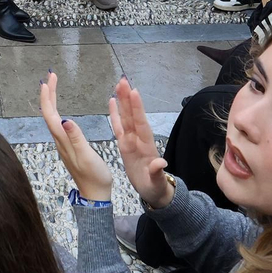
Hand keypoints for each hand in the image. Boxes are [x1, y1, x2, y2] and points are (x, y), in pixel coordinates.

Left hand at [40, 71, 112, 201]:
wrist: (95, 195)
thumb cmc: (94, 176)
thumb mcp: (86, 156)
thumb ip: (76, 138)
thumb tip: (65, 120)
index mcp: (63, 141)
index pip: (51, 115)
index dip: (48, 97)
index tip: (48, 81)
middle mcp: (60, 141)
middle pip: (49, 114)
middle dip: (49, 94)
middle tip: (51, 76)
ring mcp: (63, 145)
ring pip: (53, 119)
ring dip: (51, 102)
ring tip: (53, 88)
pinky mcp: (69, 147)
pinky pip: (58, 125)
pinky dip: (57, 112)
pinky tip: (61, 111)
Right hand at [109, 77, 171, 207]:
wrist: (154, 192)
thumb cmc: (156, 187)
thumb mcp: (156, 182)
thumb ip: (157, 172)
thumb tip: (160, 163)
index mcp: (146, 146)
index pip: (141, 123)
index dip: (137, 108)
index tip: (134, 92)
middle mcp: (138, 139)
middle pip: (132, 115)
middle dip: (128, 98)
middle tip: (123, 80)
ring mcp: (131, 140)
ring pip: (125, 117)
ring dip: (122, 101)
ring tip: (118, 84)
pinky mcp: (124, 144)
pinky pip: (118, 127)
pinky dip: (115, 114)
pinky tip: (111, 101)